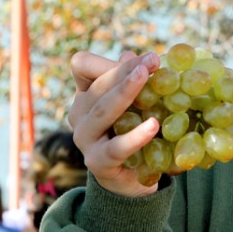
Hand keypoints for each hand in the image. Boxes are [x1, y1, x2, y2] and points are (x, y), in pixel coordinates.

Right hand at [67, 49, 161, 197]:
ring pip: (102, 111)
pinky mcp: (97, 162)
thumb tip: (130, 54)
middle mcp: (79, 114)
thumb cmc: (129, 133)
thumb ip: (130, 82)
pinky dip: (136, 136)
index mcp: (84, 95)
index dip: (109, 60)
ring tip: (147, 78)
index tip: (146, 59)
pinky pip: (116, 147)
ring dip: (125, 92)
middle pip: (97, 86)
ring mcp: (85, 139)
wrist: (128, 177)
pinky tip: (153, 125)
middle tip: (153, 61)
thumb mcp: (132, 105)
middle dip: (126, 71)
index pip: (82, 65)